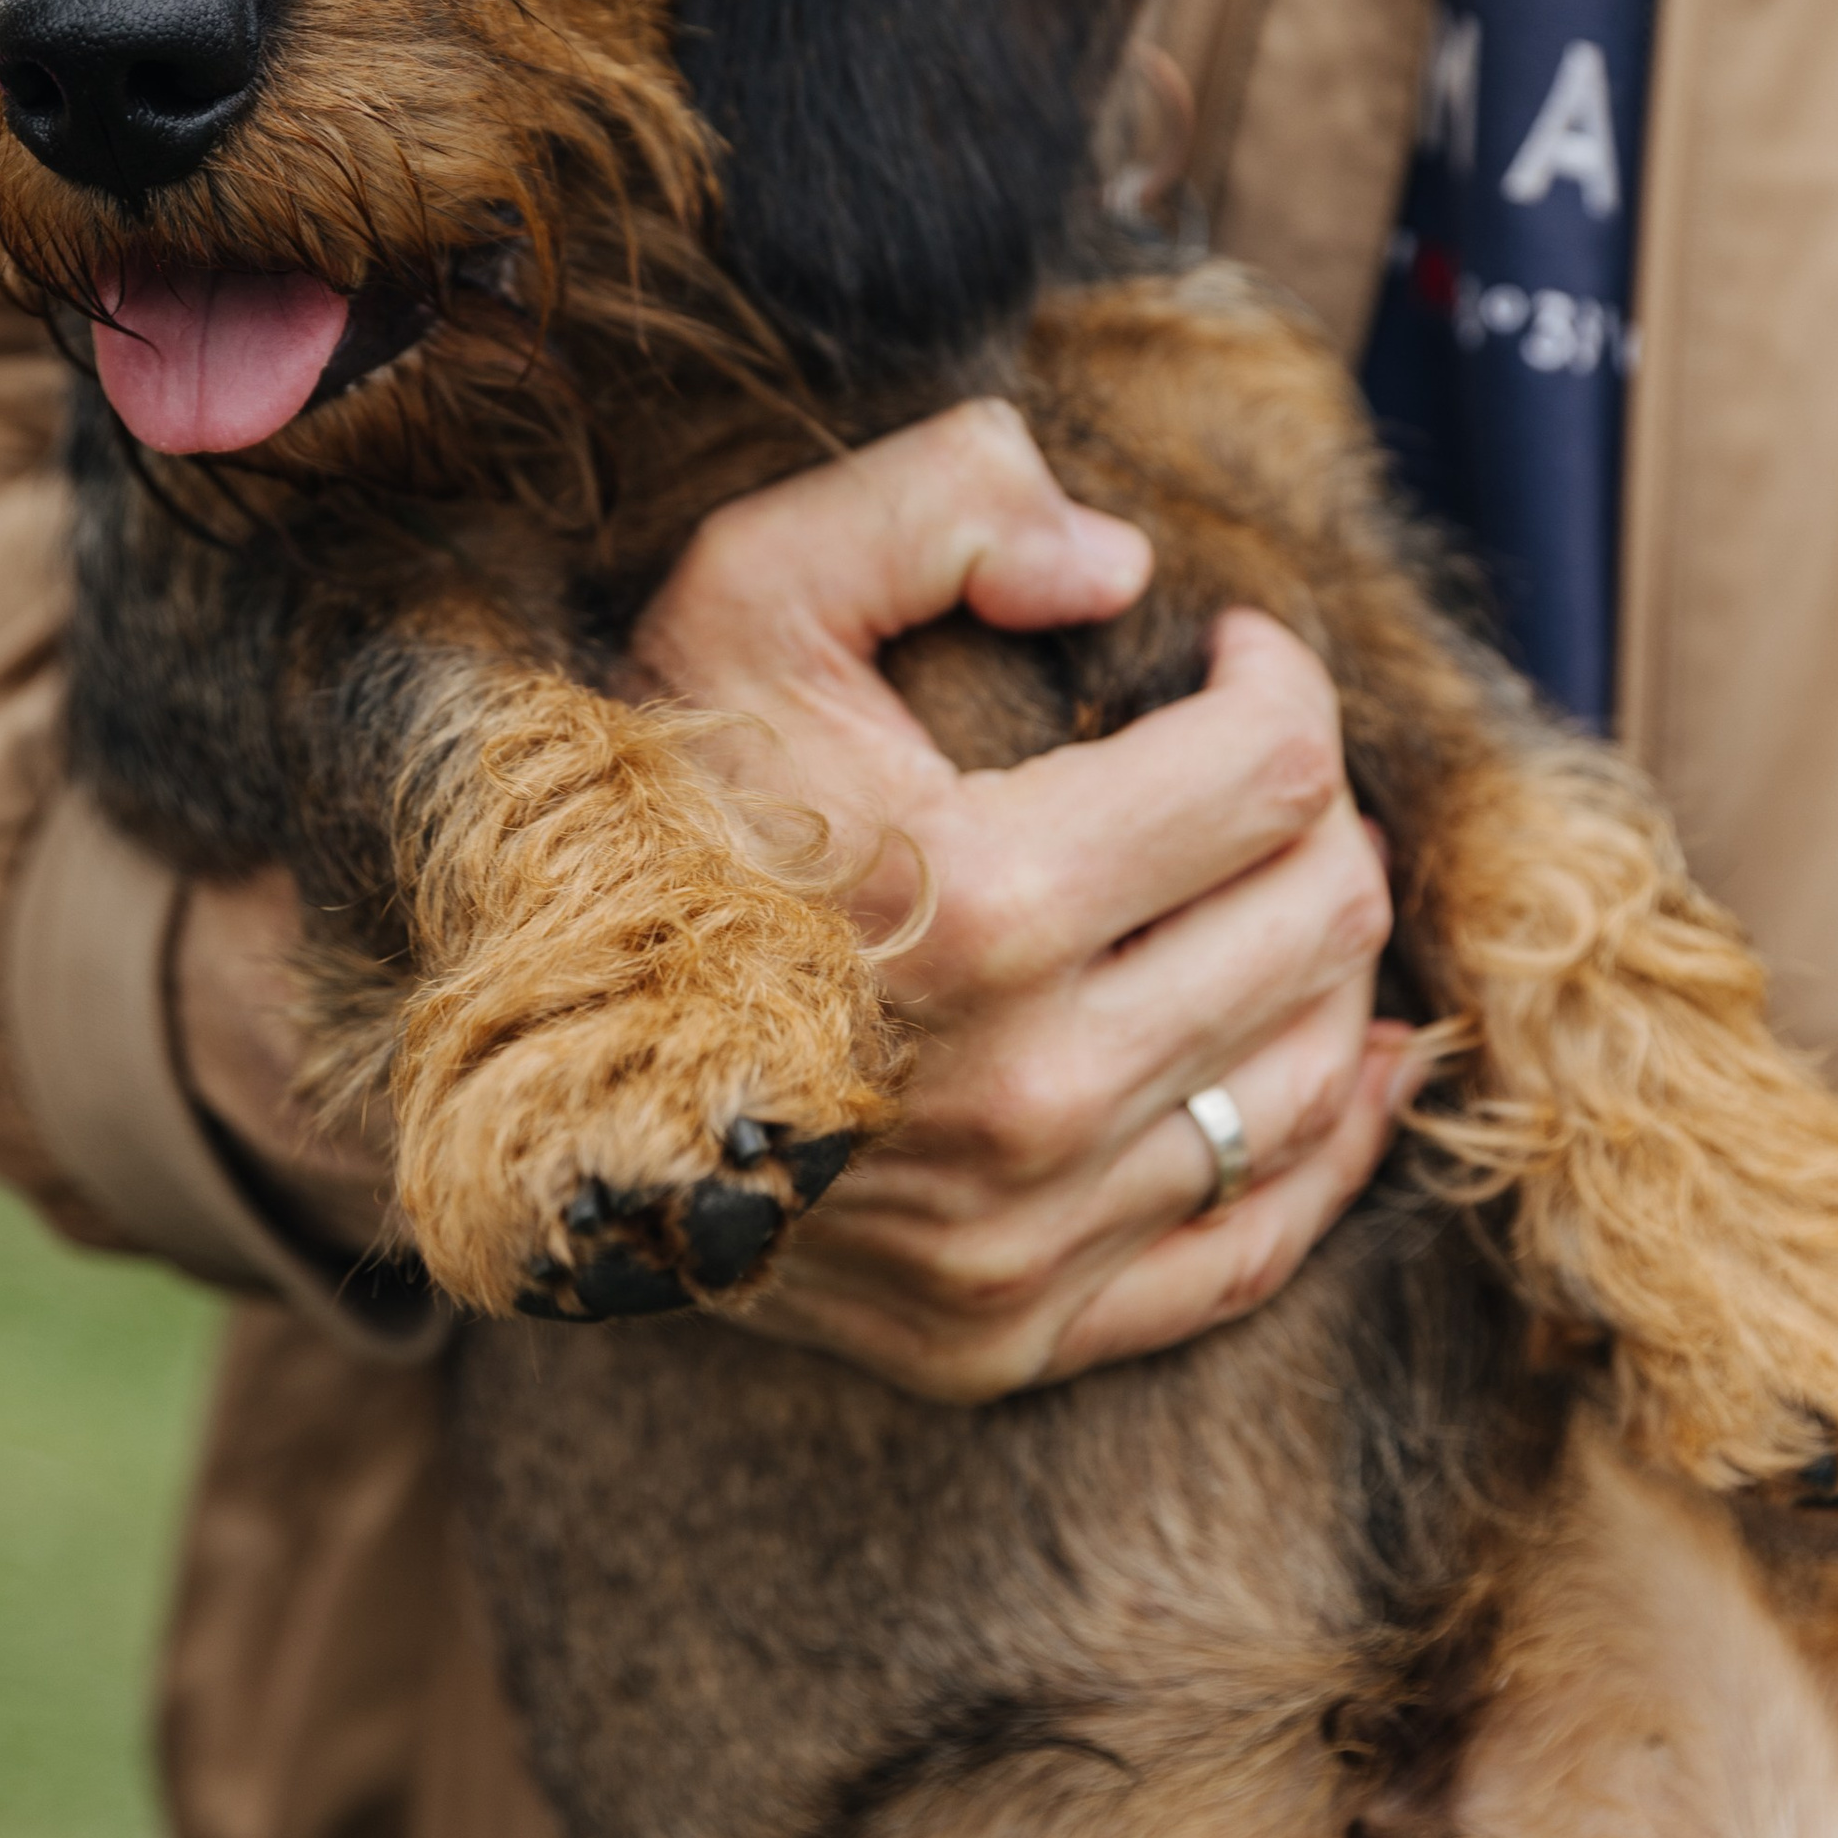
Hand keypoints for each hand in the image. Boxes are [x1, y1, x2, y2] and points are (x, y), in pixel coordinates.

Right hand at [631, 400, 1411, 1399]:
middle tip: (1248, 761)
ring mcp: (1014, 1237)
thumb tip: (1122, 565)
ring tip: (1267, 879)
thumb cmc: (639, 802)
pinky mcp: (996, 1334)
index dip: (1279, 682)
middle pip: (1316, 920)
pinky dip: (1324, 1146)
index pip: (1271, 773)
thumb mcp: (745, 587)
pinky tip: (1342, 1056)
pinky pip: (1248, 1250)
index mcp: (980, 901)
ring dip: (1323, 959)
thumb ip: (936, 503)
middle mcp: (1021, 1094)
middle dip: (1312, 810)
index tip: (1230, 651)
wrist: (495, 1044)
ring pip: (1305, 1078)